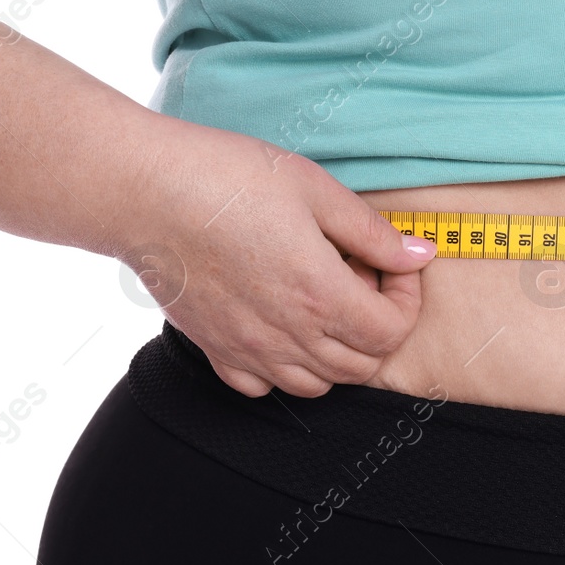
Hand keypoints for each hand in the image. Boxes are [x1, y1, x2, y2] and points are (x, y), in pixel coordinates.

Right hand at [112, 116, 434, 396]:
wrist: (145, 191)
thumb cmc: (225, 177)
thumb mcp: (313, 188)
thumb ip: (371, 231)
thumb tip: (419, 253)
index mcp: (320, 294)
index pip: (392, 331)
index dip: (406, 298)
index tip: (391, 262)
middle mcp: (287, 335)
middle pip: (361, 366)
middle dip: (377, 324)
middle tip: (359, 273)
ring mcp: (247, 349)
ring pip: (316, 385)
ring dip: (336, 351)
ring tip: (322, 298)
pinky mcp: (213, 348)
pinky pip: (261, 386)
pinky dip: (284, 368)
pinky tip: (279, 322)